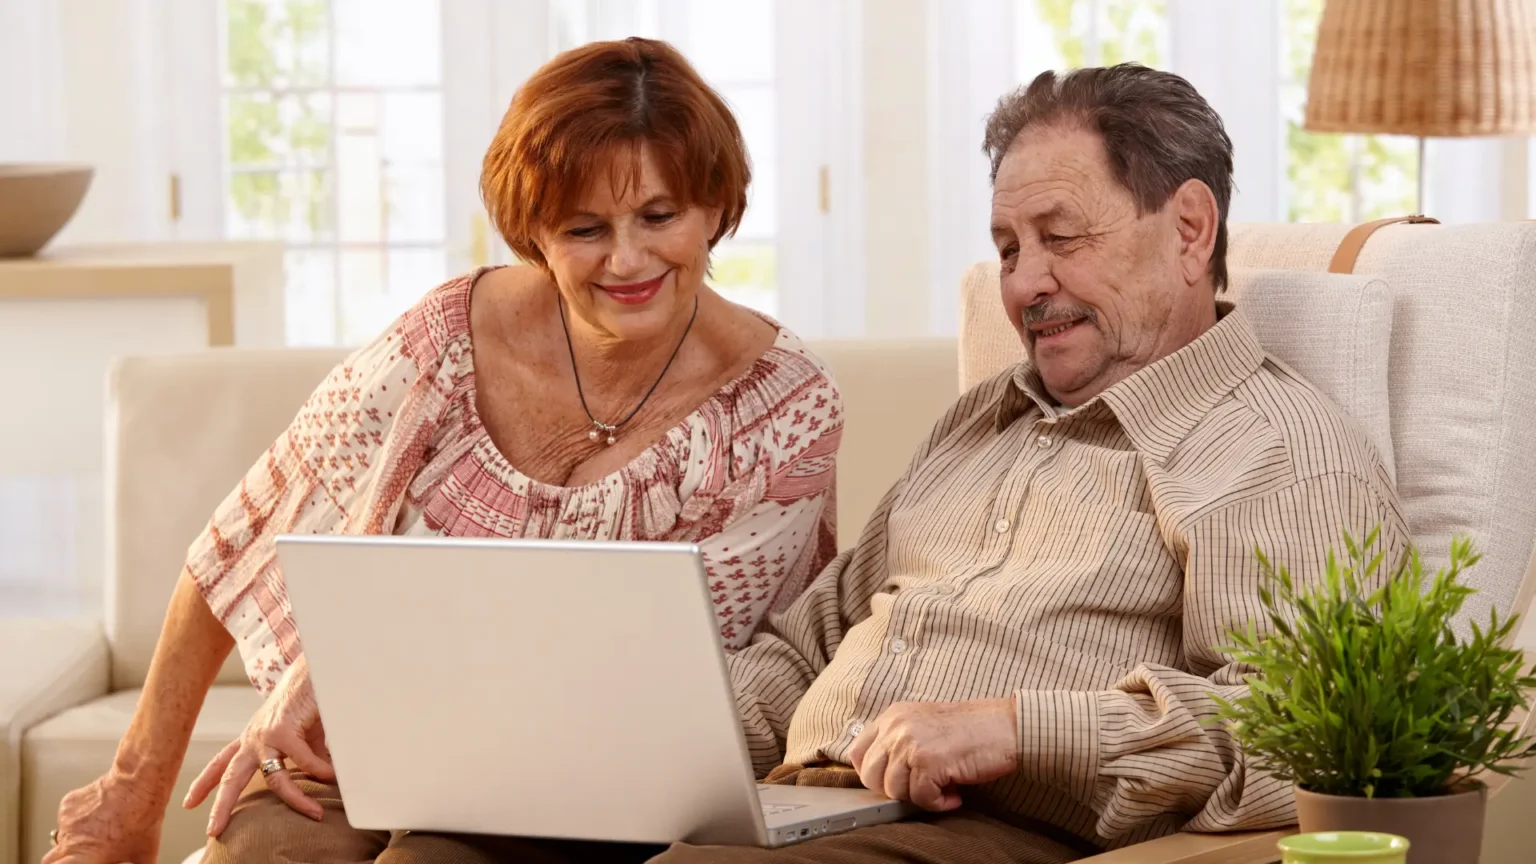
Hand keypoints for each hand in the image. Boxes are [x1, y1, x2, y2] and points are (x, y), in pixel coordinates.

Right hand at [41, 772, 162, 863]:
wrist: (138, 782)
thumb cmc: (142, 817)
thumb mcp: (145, 852)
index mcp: (83, 856)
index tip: (74, 863)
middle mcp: (69, 840)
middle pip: (50, 859)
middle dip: (62, 860)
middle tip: (81, 856)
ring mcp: (66, 821)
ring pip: (62, 836)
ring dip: (75, 838)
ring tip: (101, 830)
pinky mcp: (67, 804)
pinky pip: (68, 817)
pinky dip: (79, 819)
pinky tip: (101, 813)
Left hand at [183, 654, 334, 835]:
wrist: (316, 669)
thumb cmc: (310, 699)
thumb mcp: (304, 735)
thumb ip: (305, 758)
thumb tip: (320, 779)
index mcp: (253, 737)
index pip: (222, 763)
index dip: (205, 784)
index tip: (189, 803)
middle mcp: (254, 737)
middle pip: (231, 777)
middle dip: (221, 805)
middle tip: (212, 831)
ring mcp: (266, 734)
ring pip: (274, 778)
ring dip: (295, 799)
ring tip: (315, 812)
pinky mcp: (283, 729)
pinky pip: (302, 761)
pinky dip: (318, 770)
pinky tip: (331, 775)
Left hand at [848, 698, 1017, 811]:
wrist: (1006, 726)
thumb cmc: (972, 728)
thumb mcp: (924, 723)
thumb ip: (900, 740)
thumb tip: (883, 775)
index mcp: (893, 715)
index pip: (858, 752)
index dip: (872, 774)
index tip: (893, 782)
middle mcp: (897, 727)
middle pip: (871, 776)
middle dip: (895, 790)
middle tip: (921, 788)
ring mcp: (911, 744)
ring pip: (895, 791)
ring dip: (920, 797)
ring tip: (944, 788)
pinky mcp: (929, 763)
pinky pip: (921, 799)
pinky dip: (939, 803)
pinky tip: (955, 794)